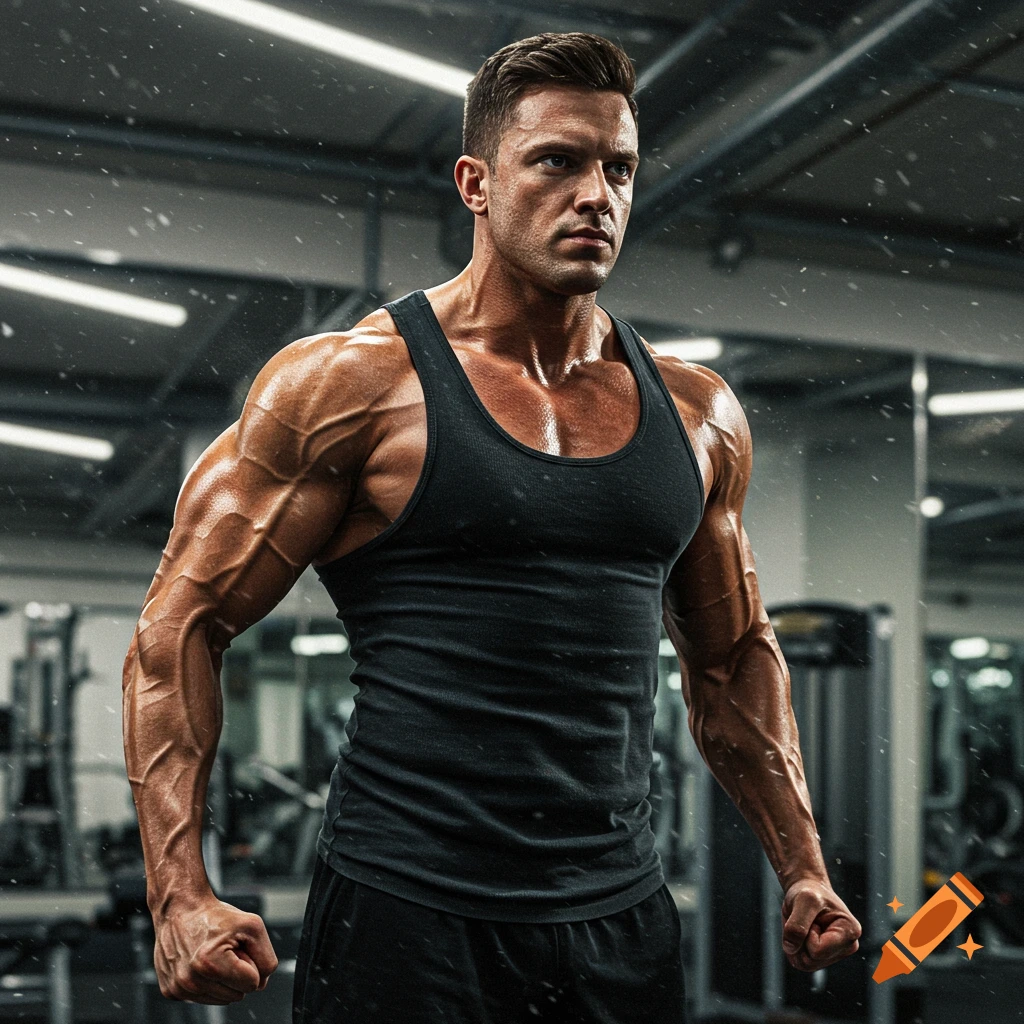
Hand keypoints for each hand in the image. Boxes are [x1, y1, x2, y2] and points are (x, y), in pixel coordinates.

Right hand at [153, 895, 278, 1003]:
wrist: (180, 909)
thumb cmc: (216, 916)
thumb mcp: (252, 926)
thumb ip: (266, 958)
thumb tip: (260, 984)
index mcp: (209, 962)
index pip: (252, 984)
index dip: (251, 963)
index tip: (237, 946)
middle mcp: (190, 980)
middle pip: (237, 995)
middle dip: (237, 972)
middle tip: (225, 949)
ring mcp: (178, 988)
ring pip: (222, 1000)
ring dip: (223, 979)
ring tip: (213, 956)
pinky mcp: (170, 991)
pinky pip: (204, 998)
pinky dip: (208, 983)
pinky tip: (200, 964)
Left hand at [781, 877, 861, 971]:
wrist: (806, 889)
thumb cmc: (809, 892)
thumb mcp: (804, 900)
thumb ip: (798, 924)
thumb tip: (790, 948)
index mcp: (850, 931)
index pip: (818, 951)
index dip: (807, 934)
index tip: (813, 917)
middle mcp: (848, 946)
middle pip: (811, 961)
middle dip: (801, 940)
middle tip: (808, 921)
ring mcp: (836, 953)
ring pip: (806, 964)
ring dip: (797, 944)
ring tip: (806, 926)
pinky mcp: (825, 957)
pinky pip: (801, 964)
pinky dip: (795, 949)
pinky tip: (803, 933)